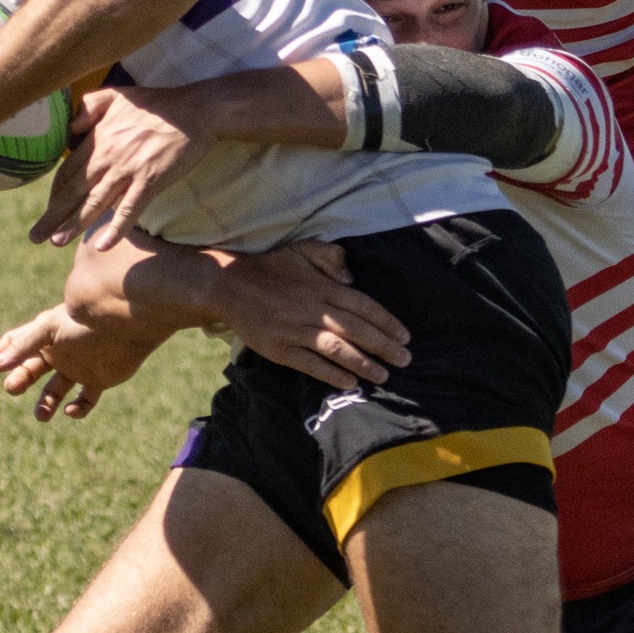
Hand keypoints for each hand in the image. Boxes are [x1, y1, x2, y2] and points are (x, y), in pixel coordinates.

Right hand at [0, 302, 154, 421]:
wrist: (127, 327)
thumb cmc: (86, 323)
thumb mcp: (49, 329)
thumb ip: (22, 346)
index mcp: (46, 335)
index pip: (15, 344)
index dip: (1, 356)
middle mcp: (60, 352)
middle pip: (31, 370)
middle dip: (19, 379)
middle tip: (12, 387)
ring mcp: (78, 367)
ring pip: (54, 391)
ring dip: (46, 404)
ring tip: (42, 415)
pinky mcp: (98, 381)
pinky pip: (84, 400)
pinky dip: (77, 409)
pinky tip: (71, 410)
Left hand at [30, 85, 213, 247]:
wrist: (195, 110)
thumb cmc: (157, 104)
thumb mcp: (116, 95)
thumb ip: (88, 107)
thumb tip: (69, 129)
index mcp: (98, 138)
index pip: (68, 171)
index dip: (55, 194)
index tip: (48, 211)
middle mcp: (108, 155)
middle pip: (73, 191)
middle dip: (52, 216)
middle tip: (35, 236)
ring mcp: (128, 169)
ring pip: (94, 202)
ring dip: (73, 225)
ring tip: (56, 243)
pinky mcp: (150, 180)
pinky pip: (129, 209)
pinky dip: (115, 228)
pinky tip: (102, 245)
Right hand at [210, 242, 411, 388]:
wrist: (228, 285)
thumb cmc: (271, 268)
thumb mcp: (302, 250)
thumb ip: (331, 257)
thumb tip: (353, 277)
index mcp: (322, 287)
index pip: (362, 306)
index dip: (386, 322)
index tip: (405, 337)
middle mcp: (313, 309)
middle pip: (356, 329)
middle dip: (383, 346)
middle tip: (405, 360)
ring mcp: (295, 330)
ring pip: (336, 349)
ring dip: (362, 363)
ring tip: (383, 376)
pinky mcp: (279, 348)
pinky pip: (309, 364)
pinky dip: (330, 374)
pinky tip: (349, 383)